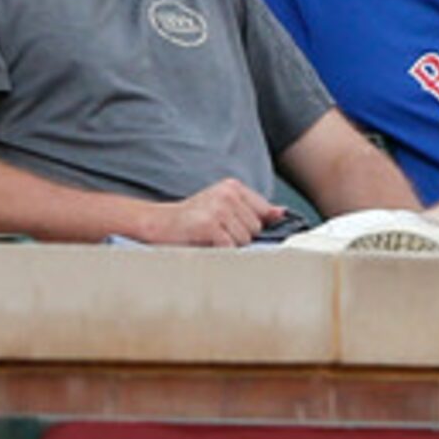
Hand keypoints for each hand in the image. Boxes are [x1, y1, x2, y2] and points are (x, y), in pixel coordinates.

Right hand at [145, 177, 287, 246]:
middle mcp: (227, 194)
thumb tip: (282, 213)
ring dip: (229, 245)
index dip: (253, 226)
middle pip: (256, 228)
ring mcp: (218, 208)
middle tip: (216, 232)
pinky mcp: (209, 224)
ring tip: (210, 237)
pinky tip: (206, 243)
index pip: (265, 212)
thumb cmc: (192, 220)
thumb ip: (253, 210)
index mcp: (233, 187)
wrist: (156, 223)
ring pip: (245, 240)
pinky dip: (220, 251)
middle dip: (240, 236)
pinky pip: (230, 247)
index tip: (235, 228)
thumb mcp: (224, 208)